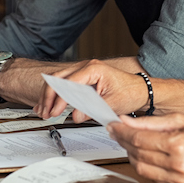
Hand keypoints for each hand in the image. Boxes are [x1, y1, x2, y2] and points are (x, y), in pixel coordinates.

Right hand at [34, 59, 148, 122]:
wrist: (140, 90)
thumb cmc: (130, 92)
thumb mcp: (111, 103)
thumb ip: (92, 109)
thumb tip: (75, 115)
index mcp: (93, 69)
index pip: (69, 83)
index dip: (59, 99)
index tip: (55, 112)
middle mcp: (86, 66)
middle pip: (58, 78)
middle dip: (48, 96)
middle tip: (45, 112)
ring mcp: (84, 71)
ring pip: (58, 80)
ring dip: (49, 96)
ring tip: (43, 111)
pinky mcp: (83, 78)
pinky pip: (64, 84)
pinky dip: (55, 94)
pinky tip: (47, 104)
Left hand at [108, 113, 183, 182]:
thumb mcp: (180, 120)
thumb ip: (150, 121)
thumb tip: (126, 121)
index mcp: (178, 144)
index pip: (140, 138)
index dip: (122, 131)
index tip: (113, 125)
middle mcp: (178, 165)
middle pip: (138, 153)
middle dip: (124, 141)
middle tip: (117, 132)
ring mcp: (178, 180)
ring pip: (141, 168)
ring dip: (131, 155)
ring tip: (130, 142)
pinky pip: (152, 178)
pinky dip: (144, 166)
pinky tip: (143, 155)